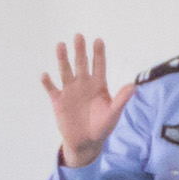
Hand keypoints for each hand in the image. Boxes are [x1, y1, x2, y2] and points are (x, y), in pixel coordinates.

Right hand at [44, 34, 122, 165]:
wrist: (86, 143)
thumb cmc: (102, 127)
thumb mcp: (113, 114)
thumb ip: (121, 100)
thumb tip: (133, 86)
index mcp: (98, 85)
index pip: (99, 65)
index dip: (99, 53)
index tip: (98, 40)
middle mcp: (83, 84)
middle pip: (81, 64)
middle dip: (80, 50)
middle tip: (79, 36)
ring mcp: (70, 91)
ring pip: (65, 71)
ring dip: (62, 59)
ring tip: (60, 45)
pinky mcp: (58, 101)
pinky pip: (52, 89)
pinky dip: (48, 83)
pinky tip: (45, 75)